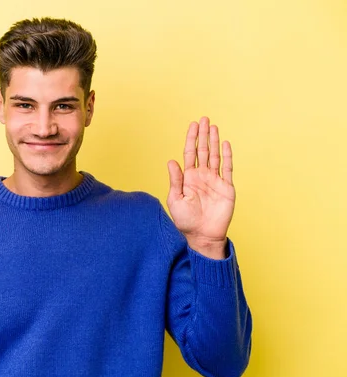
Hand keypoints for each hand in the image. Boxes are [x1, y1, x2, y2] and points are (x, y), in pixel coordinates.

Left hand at [166, 117, 234, 258]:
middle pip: (203, 150)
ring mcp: (214, 181)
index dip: (191, 139)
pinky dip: (227, 156)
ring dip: (214, 141)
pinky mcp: (226, 188)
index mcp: (188, 178)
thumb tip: (171, 161)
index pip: (190, 153)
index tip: (192, 125)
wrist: (201, 236)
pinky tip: (225, 144)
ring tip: (213, 126)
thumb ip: (175, 180)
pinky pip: (227, 169)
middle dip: (203, 135)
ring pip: (215, 156)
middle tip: (204, 119)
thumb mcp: (175, 199)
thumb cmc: (185, 221)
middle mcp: (202, 176)